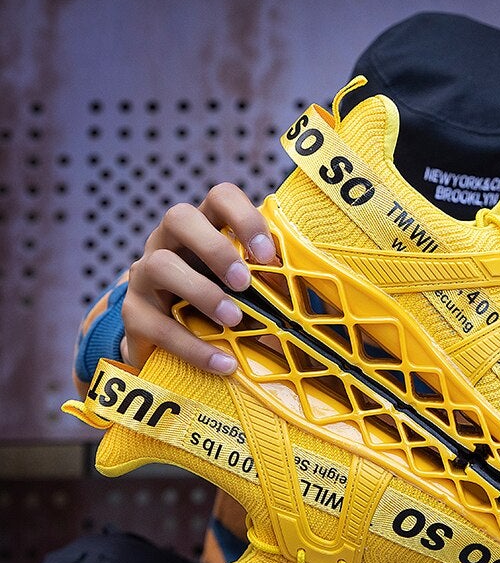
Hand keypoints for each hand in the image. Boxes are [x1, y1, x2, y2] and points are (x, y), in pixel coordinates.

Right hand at [121, 183, 276, 372]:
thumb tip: (303, 296)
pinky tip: (223, 364)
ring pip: (160, 265)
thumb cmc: (217, 309)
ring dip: (202, 292)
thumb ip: (267, 287)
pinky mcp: (134, 315)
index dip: (244, 218)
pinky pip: (159, 326)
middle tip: (245, 283)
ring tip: (233, 320)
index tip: (268, 255)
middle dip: (215, 248)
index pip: (220, 198)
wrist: (168, 349)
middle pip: (179, 217)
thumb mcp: (245, 294)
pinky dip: (195, 347)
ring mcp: (144, 276)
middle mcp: (168, 243)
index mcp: (203, 229)